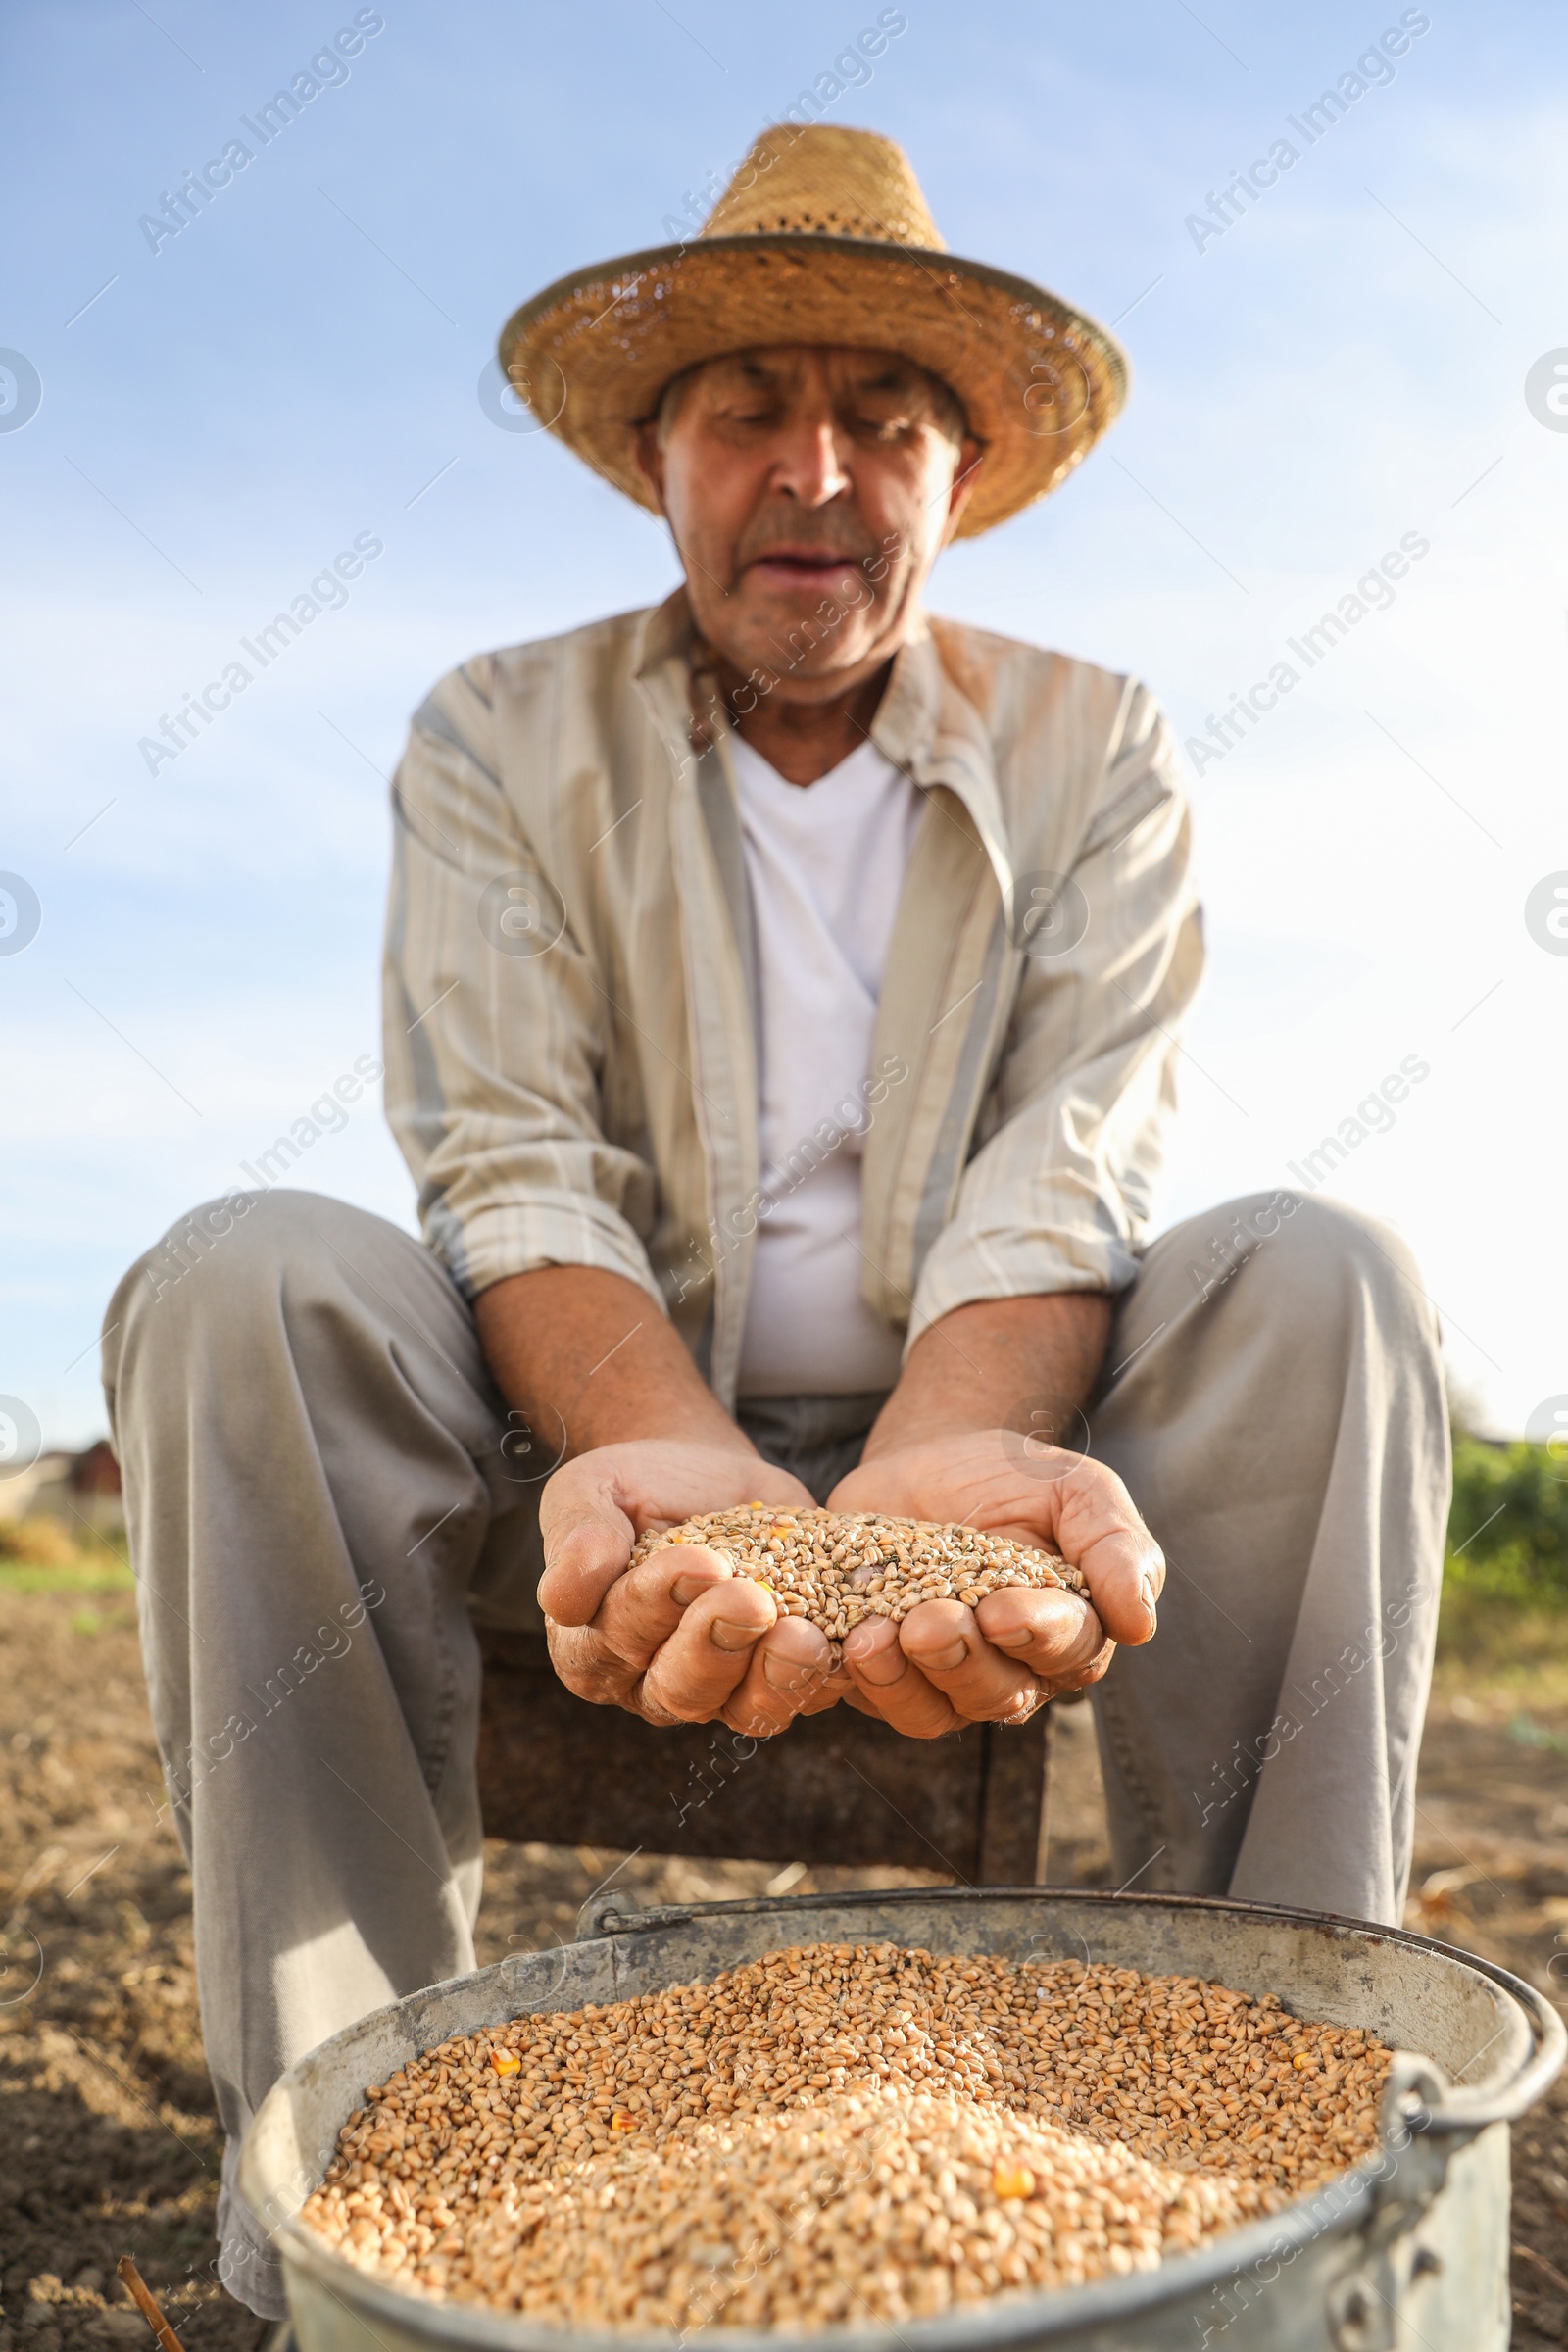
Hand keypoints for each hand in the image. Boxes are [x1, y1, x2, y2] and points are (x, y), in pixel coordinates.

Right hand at [537, 1441, 853, 1733]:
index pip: (616, 1641)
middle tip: (753, 1598)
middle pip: (680, 1689)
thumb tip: (562, 1599)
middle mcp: (649, 1681)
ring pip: (744, 1709)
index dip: (656, 1606)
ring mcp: (721, 1686)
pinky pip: (803, 1694)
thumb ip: (578, 1537)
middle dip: (718, 1645)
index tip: (698, 1560)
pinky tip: (845, 1641)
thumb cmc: (635, 1486)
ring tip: (803, 1636)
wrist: (703, 1474)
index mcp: (590, 1645)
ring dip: (776, 1678)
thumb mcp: (592, 1490)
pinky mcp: (777, 1673)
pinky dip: (827, 1675)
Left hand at [826, 1432, 1162, 1736]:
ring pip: (933, 1712)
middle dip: (963, 1661)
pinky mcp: (885, 1673)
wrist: (928, 1461)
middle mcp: (1014, 1670)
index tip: (1001, 1609)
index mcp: (1071, 1631)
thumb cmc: (1015, 1477)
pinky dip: (855, 1678)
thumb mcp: (1075, 1489)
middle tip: (929, 1620)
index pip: (1067, 1651)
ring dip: (904, 1681)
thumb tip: (1141, 1623)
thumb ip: (1116, 1546)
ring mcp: (944, 1680)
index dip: (1036, 1636)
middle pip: (998, 1693)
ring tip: (874, 1635)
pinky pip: (872, 1698)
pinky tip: (841, 1641)